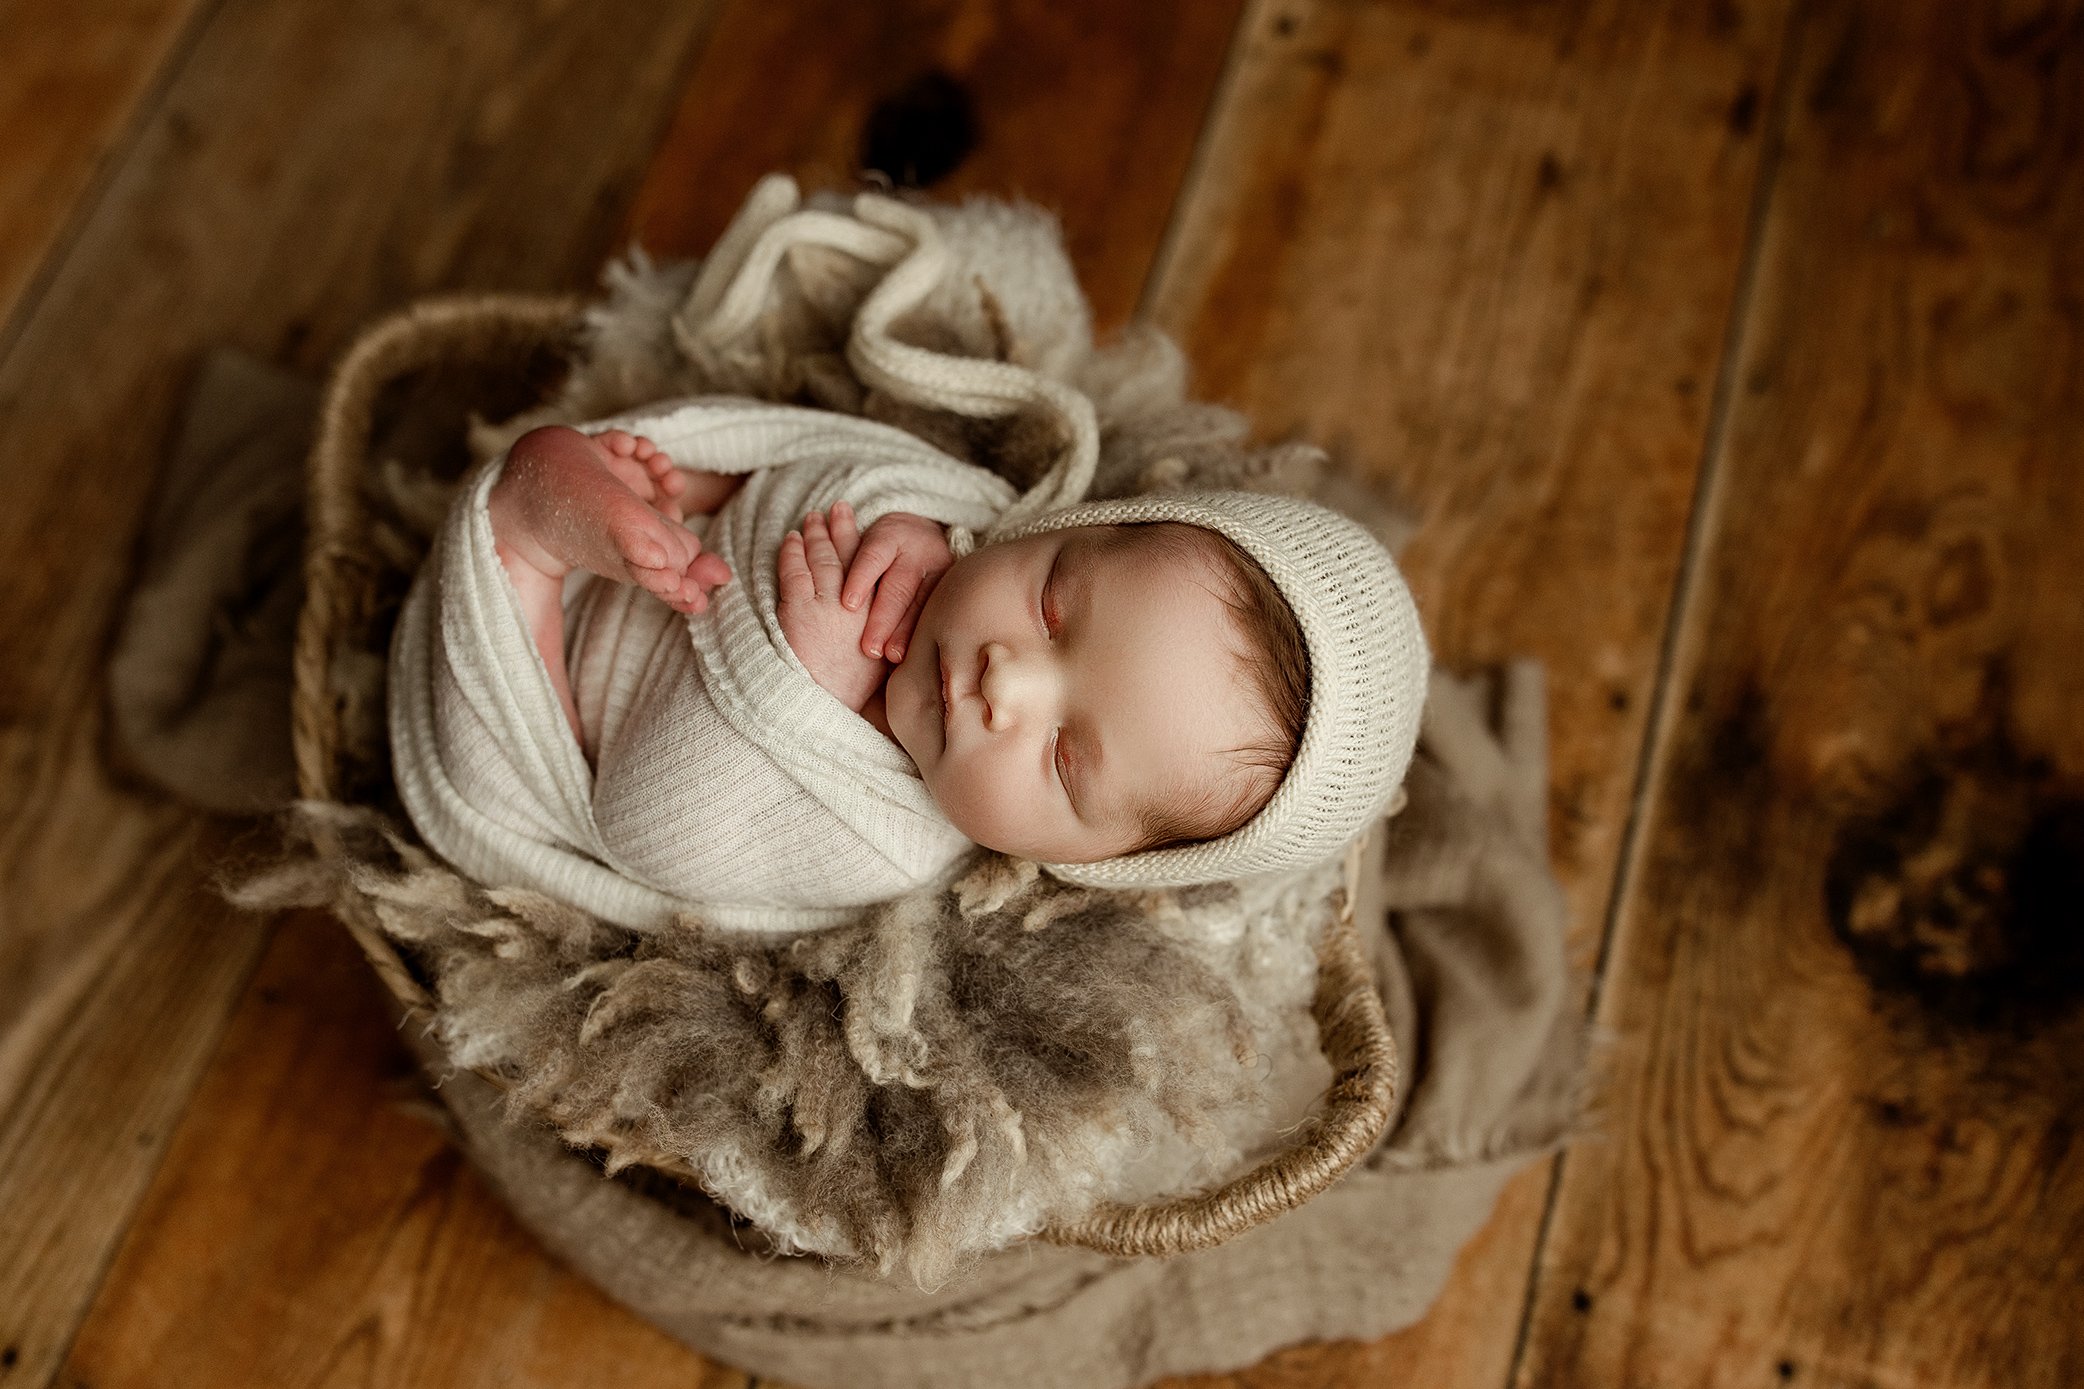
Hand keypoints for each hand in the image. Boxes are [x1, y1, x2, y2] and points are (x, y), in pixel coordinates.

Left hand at [777, 502, 889, 711]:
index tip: (856, 521)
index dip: (861, 541)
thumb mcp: (885, 660)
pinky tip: (790, 540)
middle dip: (841, 529)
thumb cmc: (856, 690)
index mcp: (877, 612)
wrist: (833, 705)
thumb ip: (886, 631)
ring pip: (822, 559)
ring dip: (816, 536)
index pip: (872, 566)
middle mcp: (857, 603)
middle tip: (837, 508)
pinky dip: (791, 553)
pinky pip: (795, 572)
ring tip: (812, 518)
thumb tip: (888, 624)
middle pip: (850, 556)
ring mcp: (828, 604)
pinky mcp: (800, 610)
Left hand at [838, 511, 954, 660]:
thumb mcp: (868, 546)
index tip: (847, 605)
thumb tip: (821, 586)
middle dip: (883, 619)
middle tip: (869, 648)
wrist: (924, 537)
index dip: (860, 579)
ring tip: (893, 656)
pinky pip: (936, 613)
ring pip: (921, 603)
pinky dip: (922, 634)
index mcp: (890, 535)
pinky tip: (913, 655)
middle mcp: (917, 550)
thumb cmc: (884, 549)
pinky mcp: (951, 587)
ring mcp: (939, 570)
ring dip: (905, 631)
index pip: (872, 556)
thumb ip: (849, 561)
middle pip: (898, 587)